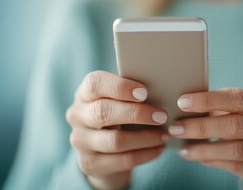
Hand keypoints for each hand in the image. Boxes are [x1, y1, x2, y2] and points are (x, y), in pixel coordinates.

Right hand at [66, 71, 167, 189]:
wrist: (101, 153)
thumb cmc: (118, 115)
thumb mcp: (118, 100)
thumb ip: (130, 90)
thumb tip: (160, 78)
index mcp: (84, 93)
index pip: (95, 84)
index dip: (120, 87)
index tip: (144, 92)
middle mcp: (77, 116)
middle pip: (103, 112)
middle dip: (137, 114)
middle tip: (162, 116)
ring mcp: (81, 142)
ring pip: (115, 141)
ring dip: (145, 138)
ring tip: (165, 135)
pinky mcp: (89, 164)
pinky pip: (122, 160)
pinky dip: (145, 154)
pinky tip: (159, 148)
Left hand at [168, 88, 242, 189]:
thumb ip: (224, 109)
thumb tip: (186, 106)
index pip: (239, 97)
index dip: (209, 99)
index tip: (183, 102)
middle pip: (236, 124)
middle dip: (202, 126)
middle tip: (176, 128)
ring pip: (236, 149)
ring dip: (204, 148)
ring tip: (184, 148)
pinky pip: (238, 167)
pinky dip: (215, 161)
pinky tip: (199, 158)